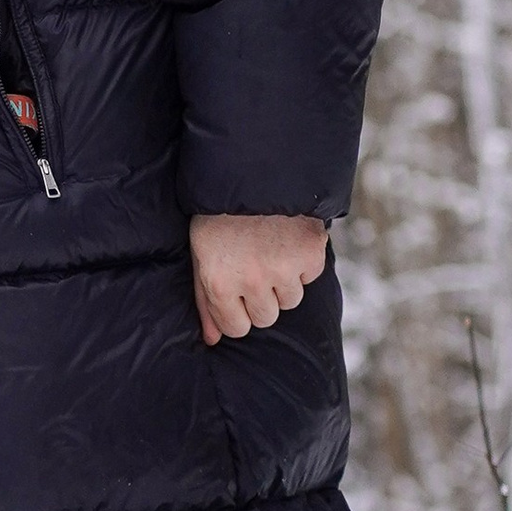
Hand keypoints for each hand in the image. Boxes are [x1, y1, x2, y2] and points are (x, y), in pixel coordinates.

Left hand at [191, 212, 329, 346]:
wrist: (250, 171)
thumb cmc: (218, 215)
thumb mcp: (201, 254)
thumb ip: (206, 300)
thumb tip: (212, 339)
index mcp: (219, 282)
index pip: (237, 328)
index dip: (236, 310)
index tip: (237, 290)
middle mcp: (252, 280)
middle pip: (266, 317)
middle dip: (260, 297)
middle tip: (253, 265)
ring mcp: (284, 268)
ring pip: (290, 300)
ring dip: (282, 281)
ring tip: (269, 249)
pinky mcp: (310, 252)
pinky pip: (310, 276)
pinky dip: (302, 262)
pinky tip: (286, 239)